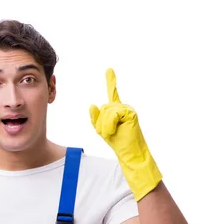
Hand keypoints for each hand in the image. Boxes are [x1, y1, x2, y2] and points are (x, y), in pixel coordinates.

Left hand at [89, 68, 161, 200]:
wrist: (130, 153)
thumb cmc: (118, 142)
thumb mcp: (102, 130)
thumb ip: (96, 118)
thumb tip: (92, 105)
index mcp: (117, 110)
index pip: (112, 93)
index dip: (111, 81)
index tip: (109, 70)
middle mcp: (123, 107)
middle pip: (102, 108)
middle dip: (100, 124)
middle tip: (108, 134)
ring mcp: (128, 109)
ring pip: (106, 112)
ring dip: (104, 126)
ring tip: (112, 134)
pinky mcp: (130, 113)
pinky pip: (112, 115)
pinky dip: (109, 125)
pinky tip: (114, 131)